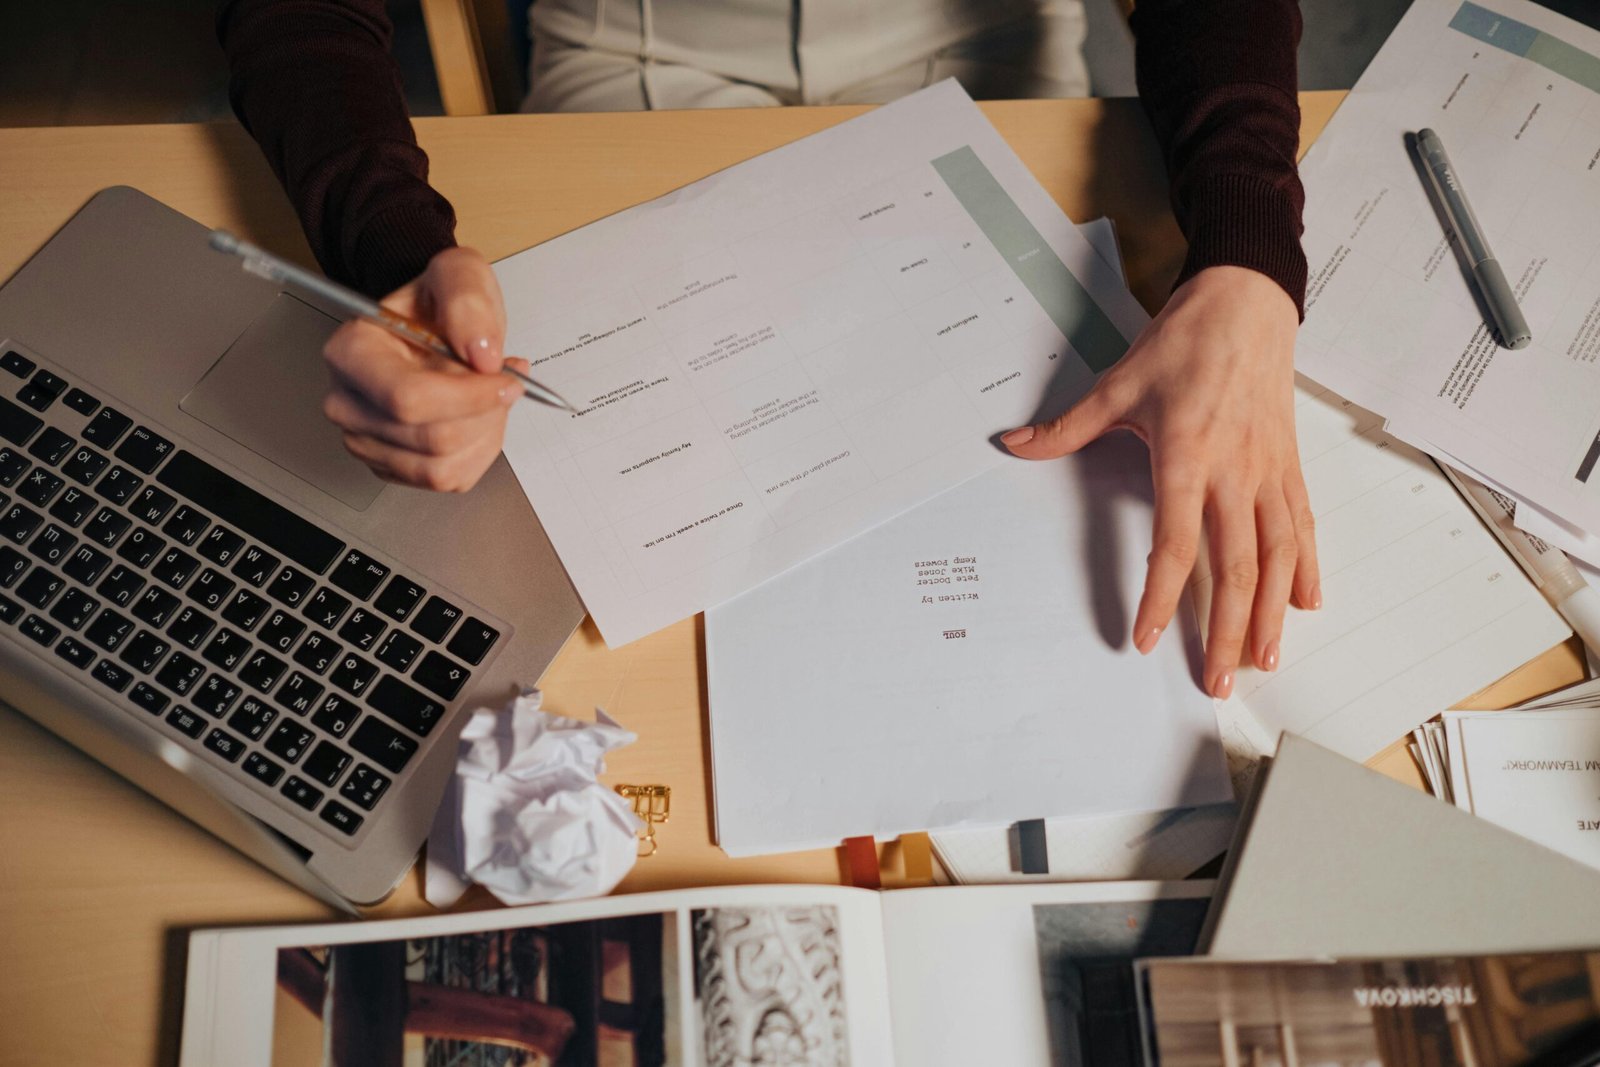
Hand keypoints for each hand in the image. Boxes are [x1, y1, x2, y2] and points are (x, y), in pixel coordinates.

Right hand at [322, 247, 524, 491]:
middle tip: (502, 380)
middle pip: (431, 439)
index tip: (505, 379)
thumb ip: (468, 301)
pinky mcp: (392, 466)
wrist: (431, 322)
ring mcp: (366, 440)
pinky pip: (451, 479)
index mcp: (351, 352)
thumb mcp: (459, 274)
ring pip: (443, 468)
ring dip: (485, 434)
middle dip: (484, 414)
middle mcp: (348, 402)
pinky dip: (479, 451)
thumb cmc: (435, 303)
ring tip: (488, 396)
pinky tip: (477, 417)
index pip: (408, 399)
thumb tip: (481, 353)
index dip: (468, 397)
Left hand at [1001, 265, 1319, 697]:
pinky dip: (1306, 568)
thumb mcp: (1118, 383)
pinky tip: (1306, 604)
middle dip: (1224, 629)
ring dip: (1271, 613)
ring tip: (1263, 659)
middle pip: (1235, 566)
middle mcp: (1234, 470)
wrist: (1247, 301)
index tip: (1143, 637)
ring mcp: (1268, 470)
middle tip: (1215, 680)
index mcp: (1186, 453)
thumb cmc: (1186, 340)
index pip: (1175, 541)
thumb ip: (1067, 427)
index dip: (1160, 595)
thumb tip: (1015, 445)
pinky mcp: (1290, 465)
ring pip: (1278, 556)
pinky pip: (1303, 526)